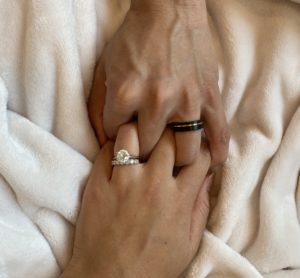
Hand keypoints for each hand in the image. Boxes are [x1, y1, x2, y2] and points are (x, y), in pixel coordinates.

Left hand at [38, 123, 212, 277]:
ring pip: (133, 133)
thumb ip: (200, 207)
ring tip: (143, 140)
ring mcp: (123, 181)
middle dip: (174, 132)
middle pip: (169, 136)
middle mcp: (153, 184)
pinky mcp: (98, 183)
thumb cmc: (152, 265)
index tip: (196, 150)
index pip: (198, 155)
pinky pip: (106, 149)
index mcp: (178, 199)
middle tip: (171, 138)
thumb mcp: (189, 243)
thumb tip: (207, 176)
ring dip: (141, 132)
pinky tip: (120, 152)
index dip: (201, 148)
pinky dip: (114, 145)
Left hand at [88, 0, 228, 166]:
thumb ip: (97, 108)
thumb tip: (104, 142)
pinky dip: (217, 154)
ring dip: (176, 161)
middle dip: (143, 154)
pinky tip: (212, 165)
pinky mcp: (210, 97)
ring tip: (173, 160)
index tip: (123, 136)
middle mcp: (157, 102)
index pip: (116, 138)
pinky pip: (219, 134)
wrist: (169, 10)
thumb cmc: (134, 40)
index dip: (117, 140)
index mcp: (125, 94)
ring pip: (185, 153)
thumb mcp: (104, 70)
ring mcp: (188, 101)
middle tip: (146, 150)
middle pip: (148, 151)